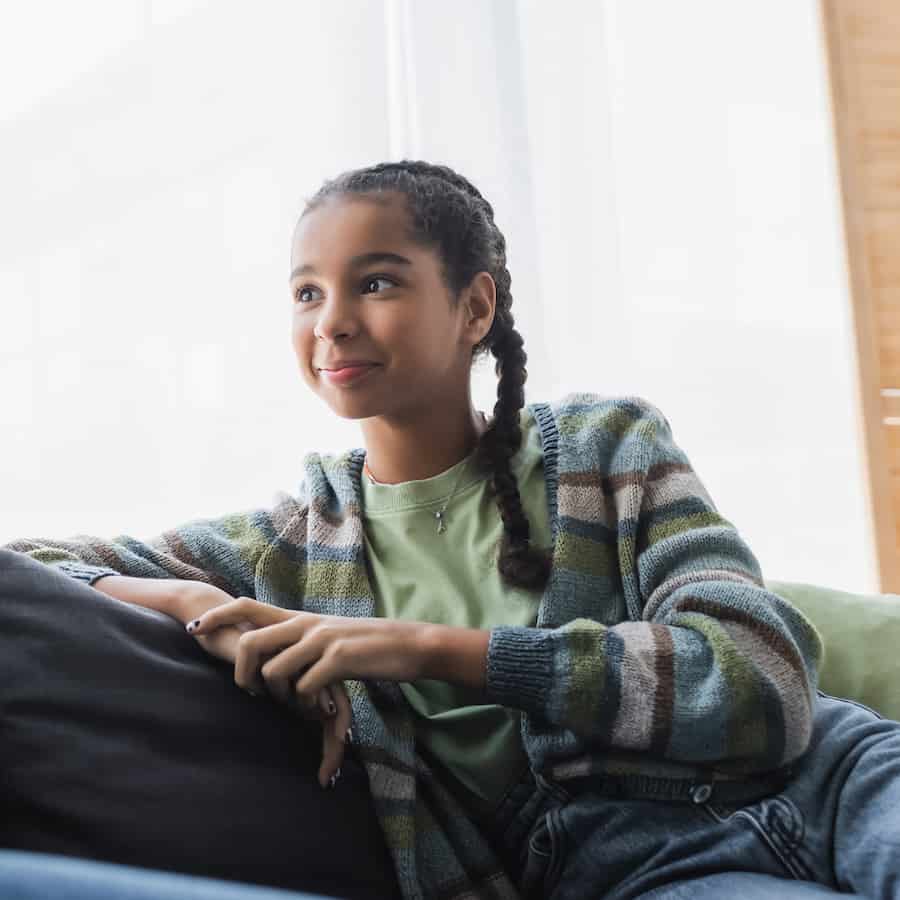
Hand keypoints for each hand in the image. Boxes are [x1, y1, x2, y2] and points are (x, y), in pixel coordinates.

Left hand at [186, 598, 427, 785]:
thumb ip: (301, 641)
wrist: (410, 643)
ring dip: (282, 696)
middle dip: (241, 673)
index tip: (193, 630)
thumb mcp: (329, 636)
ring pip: (275, 671)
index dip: (217, 616)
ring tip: (302, 705)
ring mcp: (321, 640)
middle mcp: (305, 624)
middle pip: (250, 641)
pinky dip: (309, 702)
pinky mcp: (339, 659)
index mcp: (300, 618)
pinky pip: (305, 687)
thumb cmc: (369, 646)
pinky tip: (326, 708)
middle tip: (249, 692)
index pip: (246, 606)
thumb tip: (273, 656)